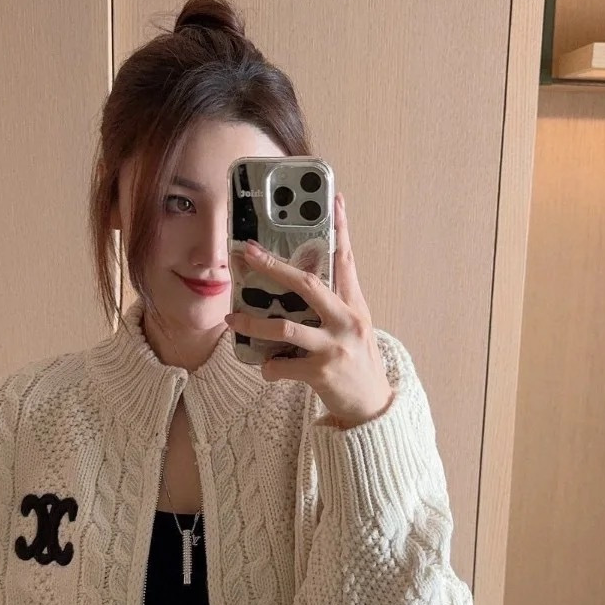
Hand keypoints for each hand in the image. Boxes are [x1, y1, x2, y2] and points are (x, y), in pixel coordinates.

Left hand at [225, 193, 393, 428]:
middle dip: (274, 267)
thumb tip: (301, 279)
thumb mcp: (353, 327)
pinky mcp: (320, 372)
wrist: (372, 405)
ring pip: (285, 326)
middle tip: (248, 252)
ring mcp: (334, 346)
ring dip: (252, 323)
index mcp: (355, 305)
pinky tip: (267, 368)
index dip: (341, 229)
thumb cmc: (356, 361)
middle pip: (308, 284)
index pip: (346, 260)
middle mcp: (347, 321)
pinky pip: (280, 364)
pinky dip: (268, 366)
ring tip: (232, 319)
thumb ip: (334, 304)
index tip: (335, 199)